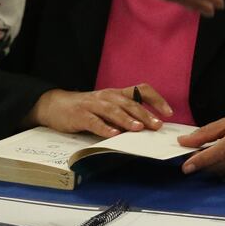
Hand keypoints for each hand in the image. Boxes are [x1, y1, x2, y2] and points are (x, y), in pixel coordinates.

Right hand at [32, 84, 175, 136]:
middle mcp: (107, 96)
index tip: (169, 113)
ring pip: (113, 110)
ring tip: (138, 128)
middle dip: (144, 114)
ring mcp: (93, 105)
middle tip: (157, 125)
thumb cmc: (86, 109)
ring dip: (127, 119)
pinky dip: (104, 128)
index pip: (141, 90)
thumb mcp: (107, 107)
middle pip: (129, 102)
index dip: (156, 100)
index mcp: (117, 94)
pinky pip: (94, 121)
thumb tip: (147, 129)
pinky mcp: (80, 115)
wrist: (55, 105)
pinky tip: (113, 135)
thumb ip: (124, 115)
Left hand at [178, 108, 224, 182]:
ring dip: (217, 166)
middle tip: (199, 154)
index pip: (208, 158)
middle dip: (204, 162)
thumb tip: (186, 140)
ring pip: (224, 173)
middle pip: (214, 167)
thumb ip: (207, 132)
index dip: (195, 162)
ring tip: (221, 154)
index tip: (185, 167)